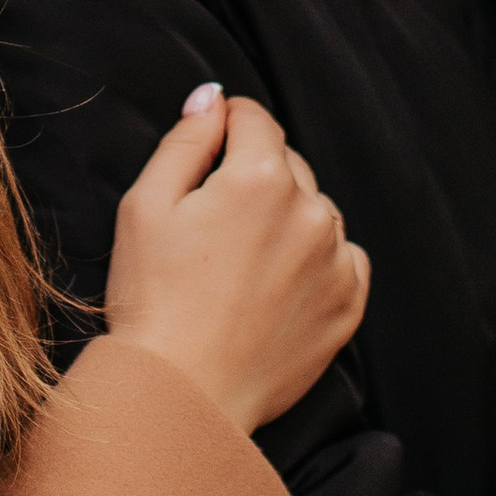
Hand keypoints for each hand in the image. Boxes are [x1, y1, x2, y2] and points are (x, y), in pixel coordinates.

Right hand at [104, 91, 369, 434]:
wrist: (184, 397)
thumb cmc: (153, 301)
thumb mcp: (145, 206)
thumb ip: (185, 140)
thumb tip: (212, 98)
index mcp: (261, 178)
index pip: (253, 119)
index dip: (223, 130)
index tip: (205, 159)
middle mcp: (312, 210)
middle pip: (286, 163)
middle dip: (252, 178)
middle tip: (211, 230)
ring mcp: (337, 258)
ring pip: (314, 210)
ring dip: (286, 220)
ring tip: (240, 267)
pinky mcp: (350, 302)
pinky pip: (341, 257)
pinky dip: (314, 262)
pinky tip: (273, 289)